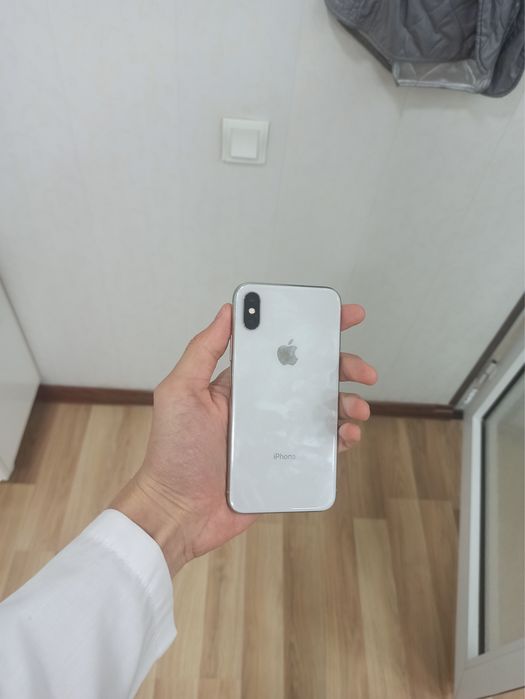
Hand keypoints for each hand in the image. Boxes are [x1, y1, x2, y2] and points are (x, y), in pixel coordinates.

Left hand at [111, 302, 376, 575]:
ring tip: (358, 408)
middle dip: (344, 366)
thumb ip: (203, 351)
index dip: (313, 330)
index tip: (342, 316)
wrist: (179, 510)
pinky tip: (347, 434)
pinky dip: (342, 436)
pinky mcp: (288, 463)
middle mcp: (264, 403)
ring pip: (324, 409)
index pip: (281, 347)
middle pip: (313, 376)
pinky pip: (322, 445)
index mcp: (242, 382)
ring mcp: (278, 433)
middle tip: (364, 370)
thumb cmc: (174, 451)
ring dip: (348, 402)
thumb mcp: (181, 391)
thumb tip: (227, 310)